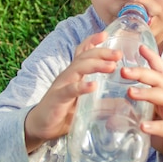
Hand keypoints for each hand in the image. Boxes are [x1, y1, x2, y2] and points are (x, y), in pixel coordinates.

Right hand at [24, 32, 121, 152]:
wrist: (39, 126)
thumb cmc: (63, 113)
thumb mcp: (85, 105)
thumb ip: (102, 102)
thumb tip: (123, 102)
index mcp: (74, 75)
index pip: (82, 53)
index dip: (92, 42)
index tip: (106, 34)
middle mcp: (68, 75)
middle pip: (84, 57)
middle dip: (102, 53)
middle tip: (118, 54)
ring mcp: (61, 85)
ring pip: (78, 68)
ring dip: (96, 65)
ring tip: (112, 66)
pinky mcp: (57, 98)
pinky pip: (70, 90)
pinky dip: (82, 87)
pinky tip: (93, 86)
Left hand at [122, 44, 162, 161]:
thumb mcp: (152, 119)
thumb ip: (134, 116)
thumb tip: (108, 117)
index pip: (161, 72)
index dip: (152, 58)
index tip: (139, 47)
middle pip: (159, 80)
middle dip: (142, 73)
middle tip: (122, 70)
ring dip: (147, 93)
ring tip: (130, 92)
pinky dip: (155, 125)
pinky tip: (142, 126)